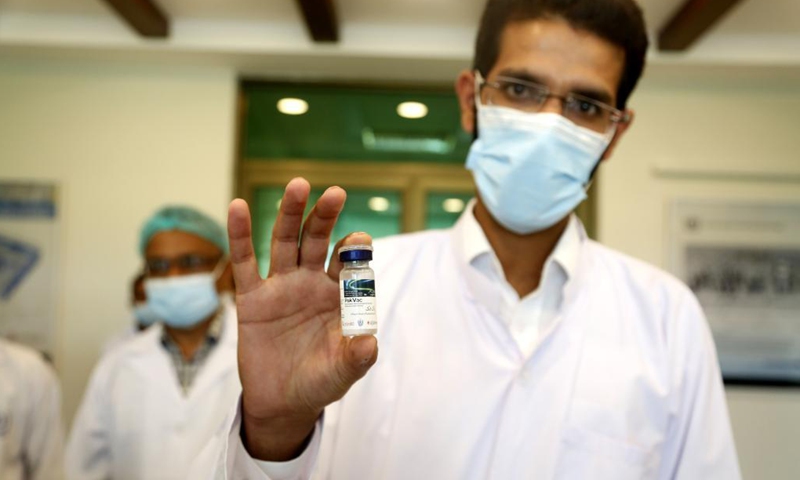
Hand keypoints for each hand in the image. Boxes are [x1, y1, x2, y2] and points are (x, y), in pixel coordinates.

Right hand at [227, 178, 378, 460]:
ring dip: (290, 213)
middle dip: (325, 216)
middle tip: (335, 193)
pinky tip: (238, 206)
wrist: (283, 402)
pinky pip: (244, 262)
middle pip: (317, 240)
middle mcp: (310, 282)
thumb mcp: (342, 371)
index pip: (348, 261)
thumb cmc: (320, 381)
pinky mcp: (251, 298)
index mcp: (338, 294)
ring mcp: (281, 286)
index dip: (354, 248)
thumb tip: (370, 342)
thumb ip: (356, 356)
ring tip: (298, 185)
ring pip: (284, 241)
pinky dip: (240, 234)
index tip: (360, 241)